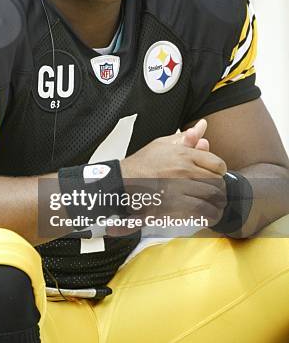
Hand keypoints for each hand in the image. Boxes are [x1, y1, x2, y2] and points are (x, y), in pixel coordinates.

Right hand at [107, 120, 226, 236]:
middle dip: (219, 189)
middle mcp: (184, 171)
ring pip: (212, 198)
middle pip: (217, 182)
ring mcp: (180, 189)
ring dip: (217, 204)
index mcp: (183, 155)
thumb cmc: (141, 165)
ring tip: (215, 206)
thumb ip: (186, 138)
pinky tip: (207, 215)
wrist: (123, 182)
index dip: (219, 172)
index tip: (215, 176)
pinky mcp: (175, 206)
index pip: (217, 164)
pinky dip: (209, 215)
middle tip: (216, 193)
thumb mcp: (162, 145)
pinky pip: (202, 212)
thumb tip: (202, 127)